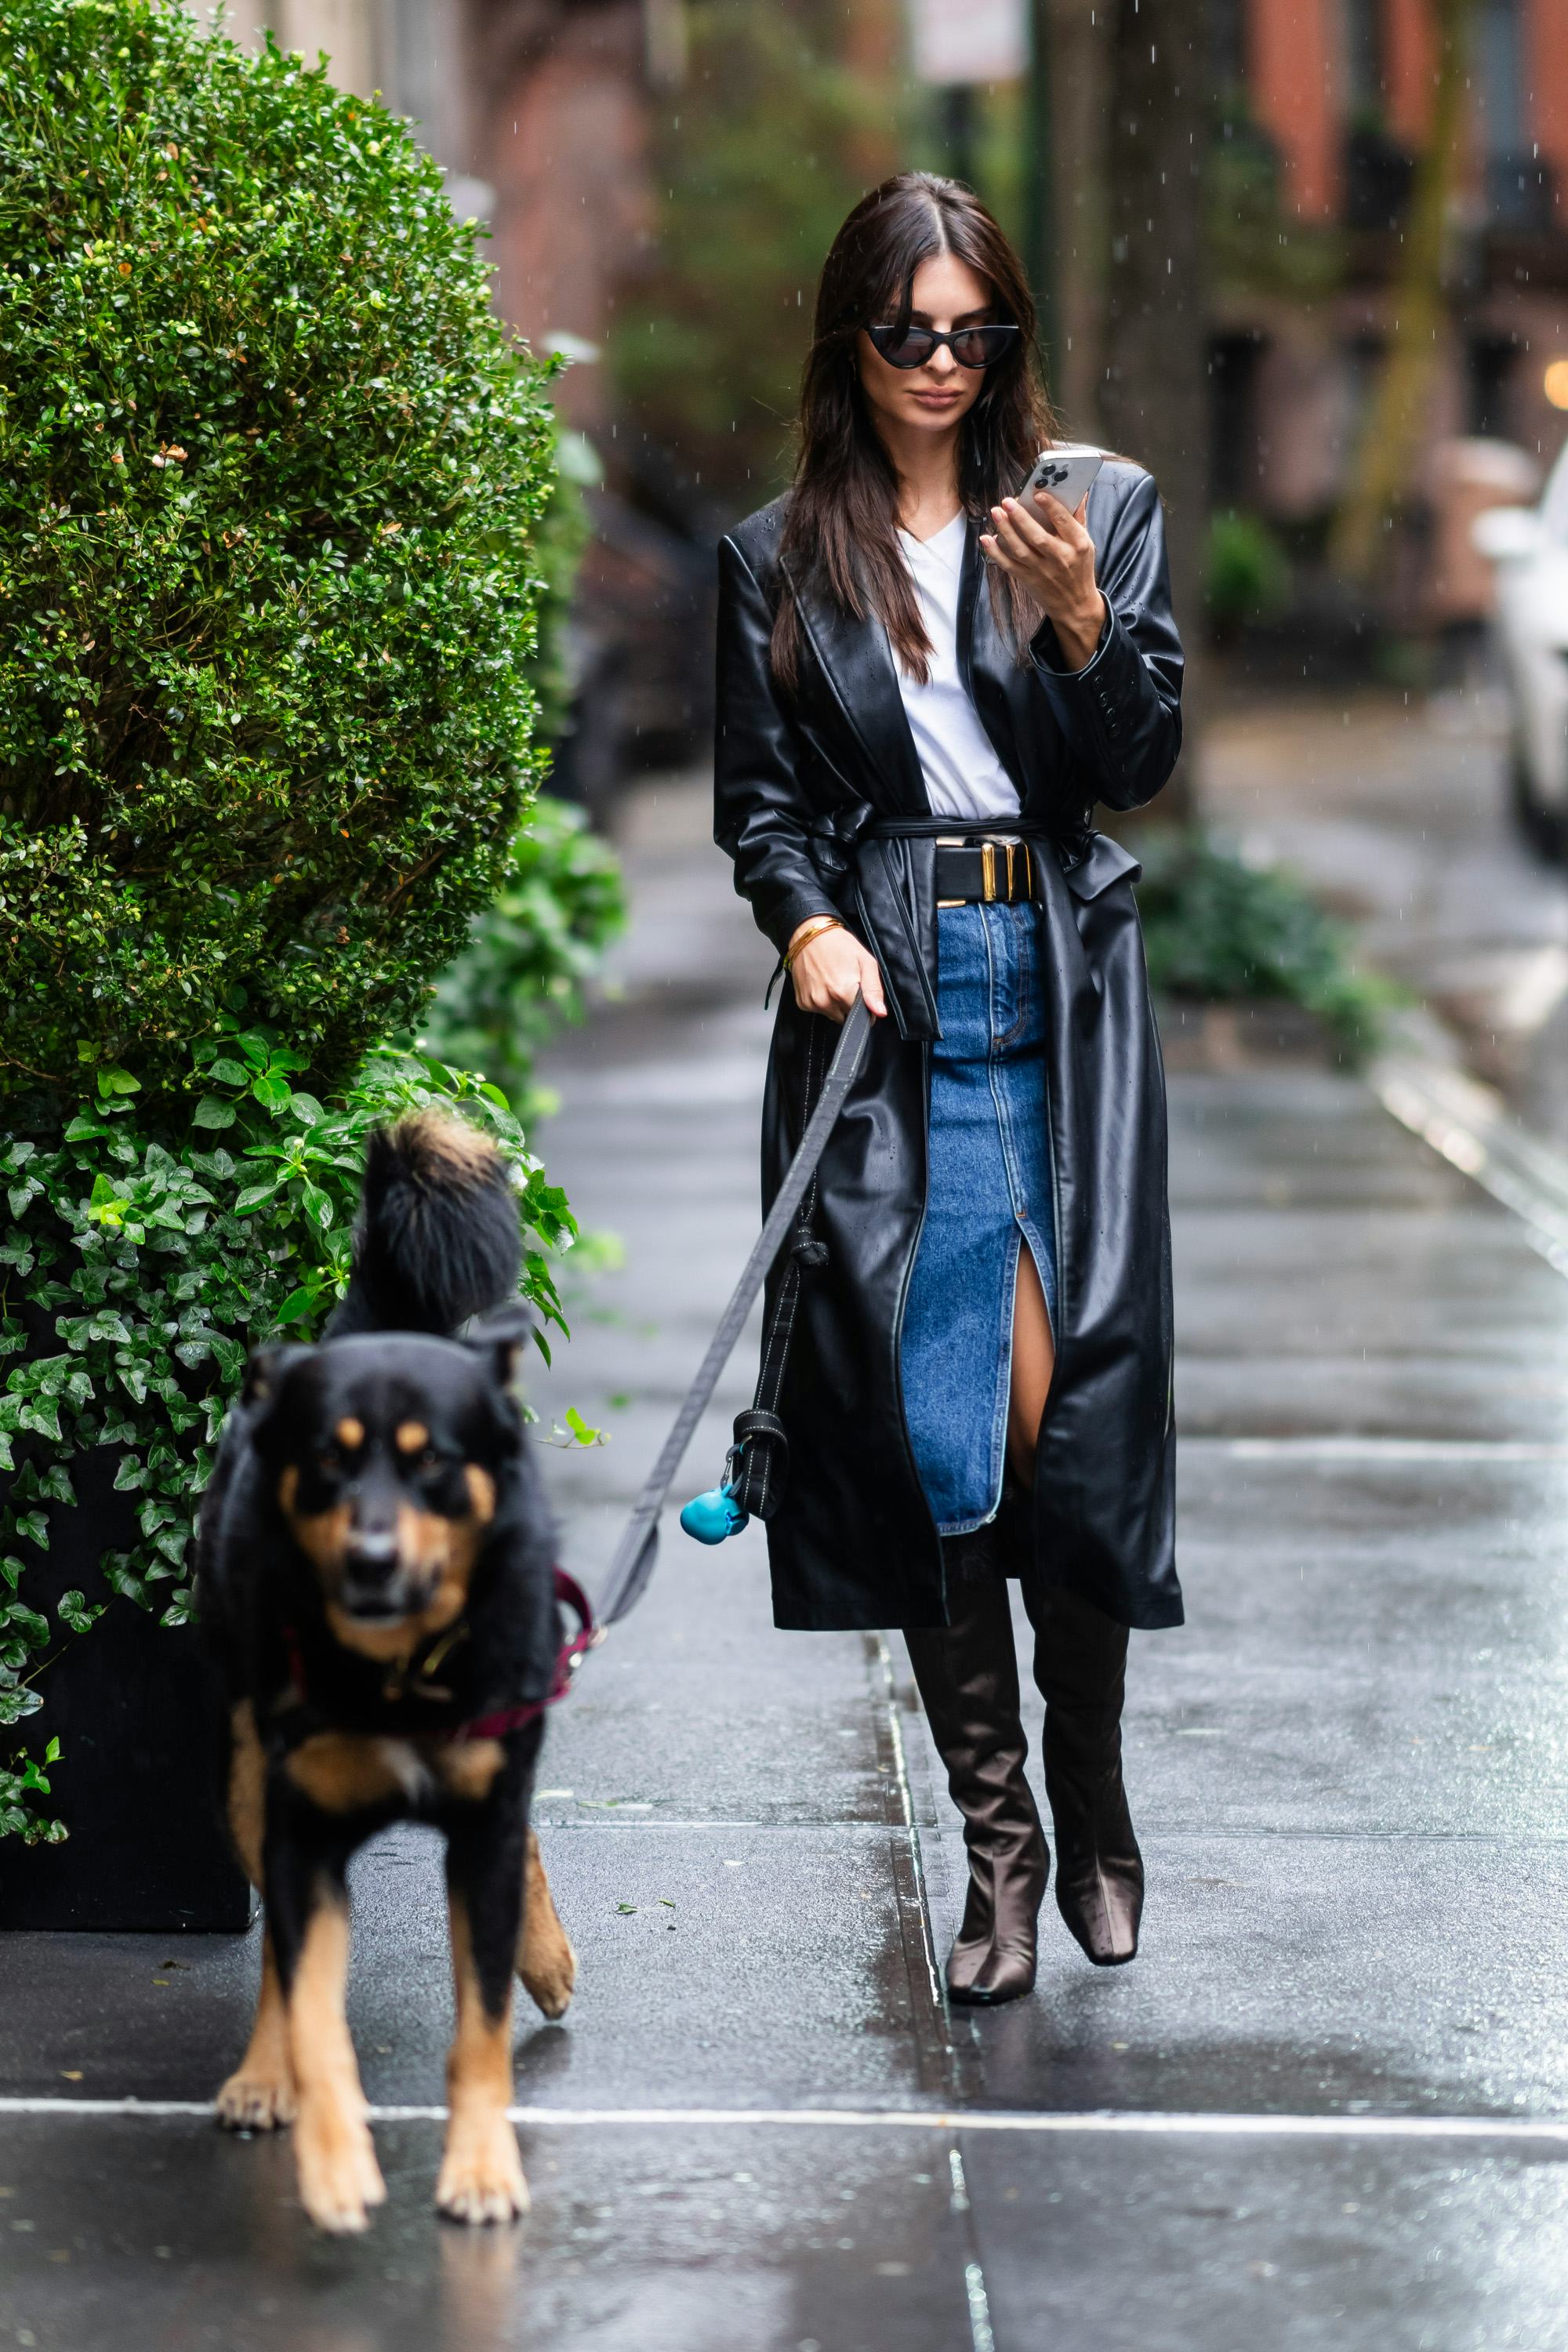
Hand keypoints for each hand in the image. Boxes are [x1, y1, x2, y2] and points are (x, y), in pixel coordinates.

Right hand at [786, 920, 886, 1022]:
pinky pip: (819, 1010)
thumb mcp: (865, 961)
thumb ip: (873, 989)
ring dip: (835, 1004)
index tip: (861, 993)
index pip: (862, 1017)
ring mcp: (812, 1003)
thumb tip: (880, 1012)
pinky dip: (823, 1001)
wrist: (809, 935)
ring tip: (833, 981)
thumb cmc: (839, 944)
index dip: (865, 1006)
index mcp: (844, 992)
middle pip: (846, 1017)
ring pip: (832, 1015)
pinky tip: (822, 984)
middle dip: (849, 1005)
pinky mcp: (802, 1003)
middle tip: (846, 983)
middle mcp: (826, 1001)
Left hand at [980, 489, 1105, 670]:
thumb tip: (1077, 491)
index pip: (1064, 522)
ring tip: (996, 513)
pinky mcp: (1028, 580)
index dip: (1050, 506)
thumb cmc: (1079, 568)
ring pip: (1020, 550)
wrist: (1075, 605)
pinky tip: (986, 539)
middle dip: (1020, 518)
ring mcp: (1043, 571)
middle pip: (1037, 536)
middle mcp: (1060, 558)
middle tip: (1007, 502)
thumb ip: (1078, 518)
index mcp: (1078, 545)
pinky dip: (996, 553)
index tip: (1037, 493)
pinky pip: (1009, 565)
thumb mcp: (1086, 543)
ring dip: (1005, 531)